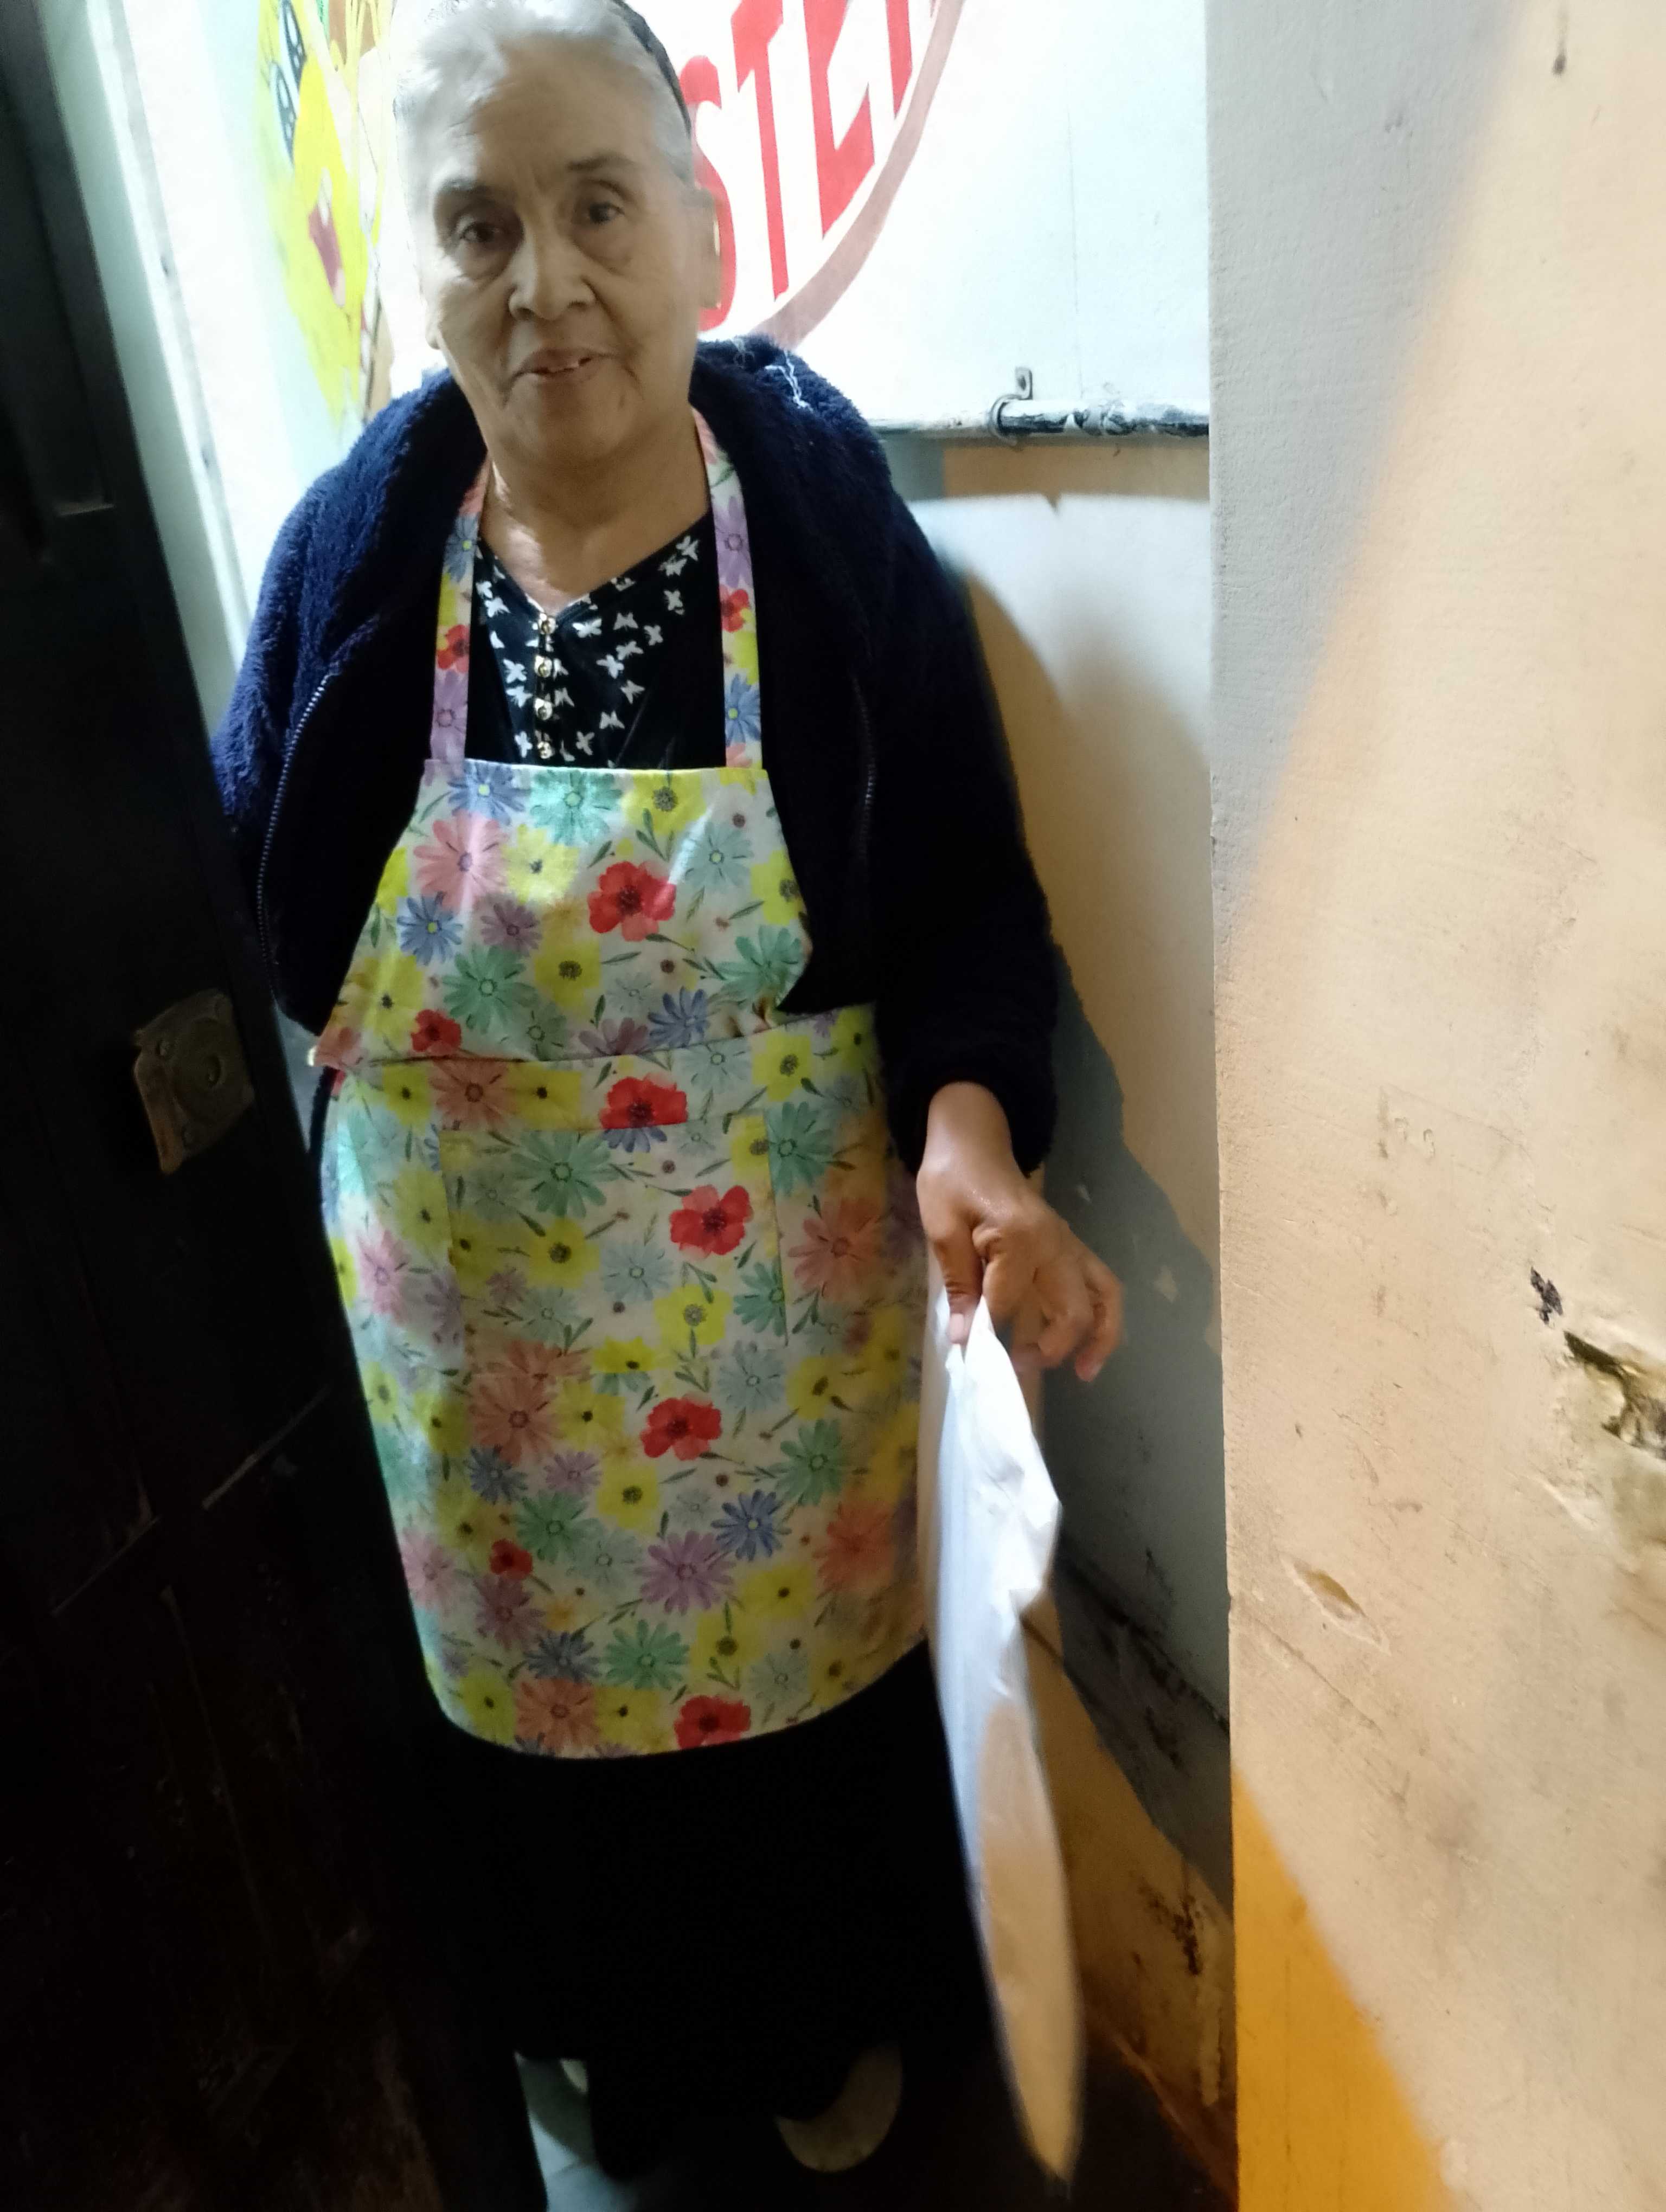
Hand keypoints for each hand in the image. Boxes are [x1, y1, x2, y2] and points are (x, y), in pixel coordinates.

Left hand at [915, 1083, 1123, 1380]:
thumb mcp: (942, 1229)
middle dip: (1052, 1347)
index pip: (1009, 1304)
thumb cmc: (952, 1179)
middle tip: (1019, 1368)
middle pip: (1074, 1308)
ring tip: (1084, 1372)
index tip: (967, 1353)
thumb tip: (965, 1339)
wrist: (973, 1141)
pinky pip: (1100, 1285)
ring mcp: (1069, 1244)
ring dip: (1100, 1337)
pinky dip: (1101, 1317)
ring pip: (1104, 1297)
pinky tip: (1087, 1345)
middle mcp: (1056, 1243)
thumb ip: (959, 1285)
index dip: (987, 1333)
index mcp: (1020, 1237)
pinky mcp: (1071, 1246)